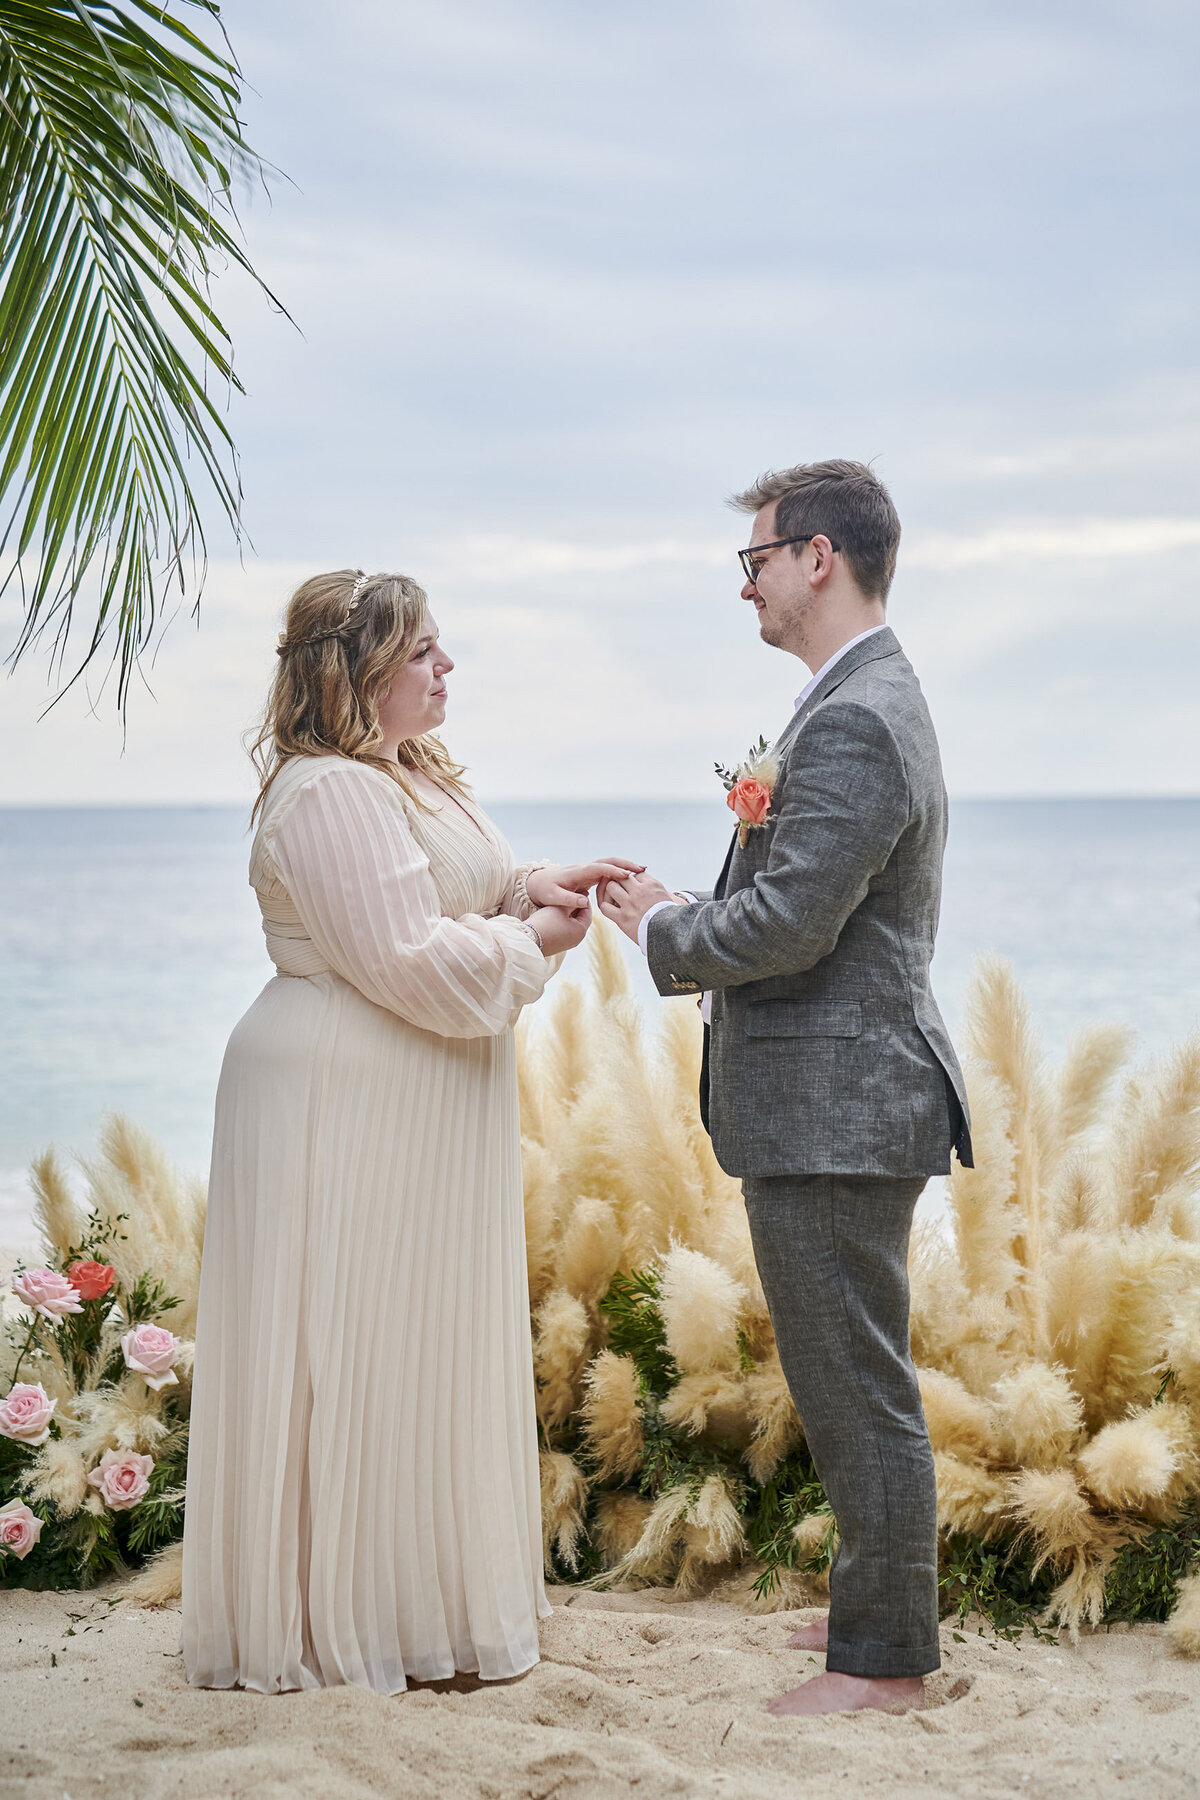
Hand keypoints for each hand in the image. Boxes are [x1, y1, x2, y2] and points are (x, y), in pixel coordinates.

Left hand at [526, 858, 643, 909]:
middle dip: (625, 864)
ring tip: (642, 871)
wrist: (538, 882)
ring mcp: (587, 871)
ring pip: (609, 864)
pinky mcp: (589, 876)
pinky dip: (619, 871)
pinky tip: (631, 877)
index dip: (614, 871)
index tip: (628, 875)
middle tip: (642, 869)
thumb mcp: (553, 897)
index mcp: (577, 873)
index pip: (599, 868)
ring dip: (625, 866)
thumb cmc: (544, 890)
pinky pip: (607, 871)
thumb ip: (568, 900)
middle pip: (608, 861)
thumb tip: (585, 902)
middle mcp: (584, 869)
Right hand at [529, 902, 592, 955]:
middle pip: (580, 919)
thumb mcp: (561, 907)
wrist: (529, 939)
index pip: (588, 911)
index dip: (583, 900)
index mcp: (581, 931)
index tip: (577, 891)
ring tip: (559, 906)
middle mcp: (577, 940)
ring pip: (572, 925)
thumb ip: (574, 902)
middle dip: (575, 908)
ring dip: (568, 915)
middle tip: (568, 897)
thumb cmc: (546, 922)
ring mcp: (568, 944)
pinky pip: (564, 931)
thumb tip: (583, 899)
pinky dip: (562, 923)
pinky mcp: (558, 946)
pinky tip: (553, 916)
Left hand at [596, 870, 683, 942]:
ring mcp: (630, 904)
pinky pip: (605, 906)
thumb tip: (643, 879)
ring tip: (614, 898)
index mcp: (652, 885)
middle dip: (620, 882)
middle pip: (622, 877)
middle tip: (620, 890)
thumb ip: (653, 888)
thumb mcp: (666, 897)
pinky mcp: (622, 918)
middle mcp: (640, 891)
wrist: (670, 935)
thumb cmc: (670, 917)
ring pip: (611, 887)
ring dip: (610, 891)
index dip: (633, 880)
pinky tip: (610, 909)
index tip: (634, 888)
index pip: (636, 874)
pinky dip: (605, 906)